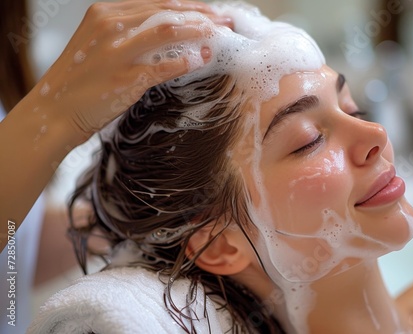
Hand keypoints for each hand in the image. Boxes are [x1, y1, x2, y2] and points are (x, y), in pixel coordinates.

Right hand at [33, 0, 230, 143]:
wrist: (54, 112)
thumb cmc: (80, 81)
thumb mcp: (99, 45)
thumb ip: (129, 34)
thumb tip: (170, 33)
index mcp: (105, 13)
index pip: (158, 3)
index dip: (190, 7)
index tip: (211, 13)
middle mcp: (110, 25)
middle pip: (167, 12)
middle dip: (202, 15)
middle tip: (226, 22)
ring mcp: (116, 51)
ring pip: (168, 31)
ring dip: (199, 32)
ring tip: (219, 37)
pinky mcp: (123, 78)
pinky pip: (163, 66)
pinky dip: (187, 62)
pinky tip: (203, 60)